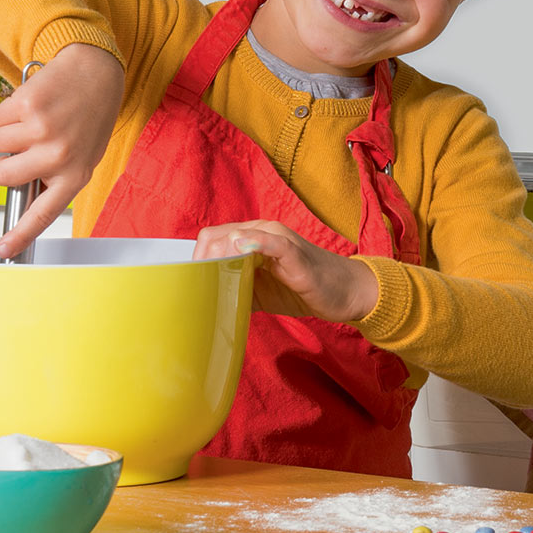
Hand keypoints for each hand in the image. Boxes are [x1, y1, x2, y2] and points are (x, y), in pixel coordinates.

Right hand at [0, 43, 124, 259]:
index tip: (4, 251)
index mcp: (75, 175)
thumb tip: (24, 191)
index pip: (43, 214)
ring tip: (35, 121)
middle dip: (1, 165)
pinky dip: (9, 110)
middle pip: (3, 176)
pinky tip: (33, 103)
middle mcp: (60, 156)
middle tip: (17, 151)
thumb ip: (57, 176)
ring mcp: (43, 131)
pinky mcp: (29, 106)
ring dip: (8, 132)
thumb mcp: (84, 154)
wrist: (97, 72)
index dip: (20, 235)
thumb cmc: (90, 114)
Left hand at [193, 221, 379, 322]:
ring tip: (208, 283)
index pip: (210, 239)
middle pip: (215, 237)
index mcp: (250, 238)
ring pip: (236, 236)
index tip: (188, 284)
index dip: (195, 260)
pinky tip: (240, 251)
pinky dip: (253, 244)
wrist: (345, 292)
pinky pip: (270, 242)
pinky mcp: (293, 251)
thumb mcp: (258, 291)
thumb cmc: (301, 289)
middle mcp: (261, 231)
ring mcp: (277, 238)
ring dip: (217, 258)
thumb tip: (203, 301)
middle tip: (195, 289)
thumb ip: (233, 287)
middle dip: (199, 262)